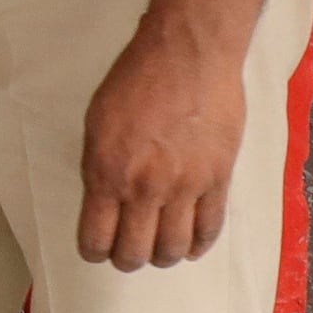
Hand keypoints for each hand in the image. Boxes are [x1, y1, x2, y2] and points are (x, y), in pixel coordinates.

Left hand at [76, 18, 248, 271]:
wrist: (188, 54)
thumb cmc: (137, 78)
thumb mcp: (97, 122)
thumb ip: (100, 167)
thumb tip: (105, 200)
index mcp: (107, 172)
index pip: (96, 239)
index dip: (94, 251)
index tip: (97, 248)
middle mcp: (145, 188)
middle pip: (135, 253)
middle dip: (127, 259)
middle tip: (128, 251)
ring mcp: (185, 187)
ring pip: (173, 249)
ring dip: (162, 256)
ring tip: (159, 247)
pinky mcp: (218, 179)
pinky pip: (210, 229)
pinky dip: (198, 245)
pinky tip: (191, 245)